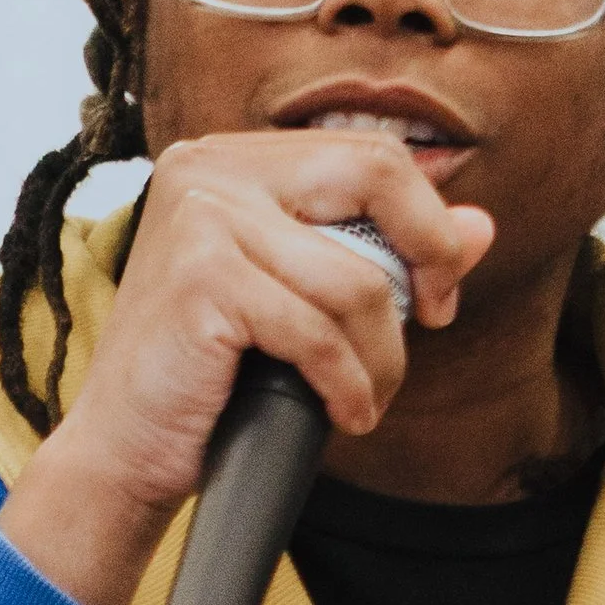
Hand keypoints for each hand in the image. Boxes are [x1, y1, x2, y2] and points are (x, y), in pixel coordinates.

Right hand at [0, 129, 493, 604]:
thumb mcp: (306, 299)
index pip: (369, 154)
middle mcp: (208, 167)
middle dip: (426, 258)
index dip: (426, 224)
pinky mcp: (201, 279)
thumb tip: (481, 225)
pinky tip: (343, 412)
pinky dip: (347, 383)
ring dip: (382, 356)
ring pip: (355, 278)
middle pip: (374, 175)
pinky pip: (318, 331)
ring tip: (365, 397)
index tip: (434, 295)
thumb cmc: (212, 376)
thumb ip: (388, 251)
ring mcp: (200, 216)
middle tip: (430, 322)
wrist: (122, 450)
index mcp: (232, 158)